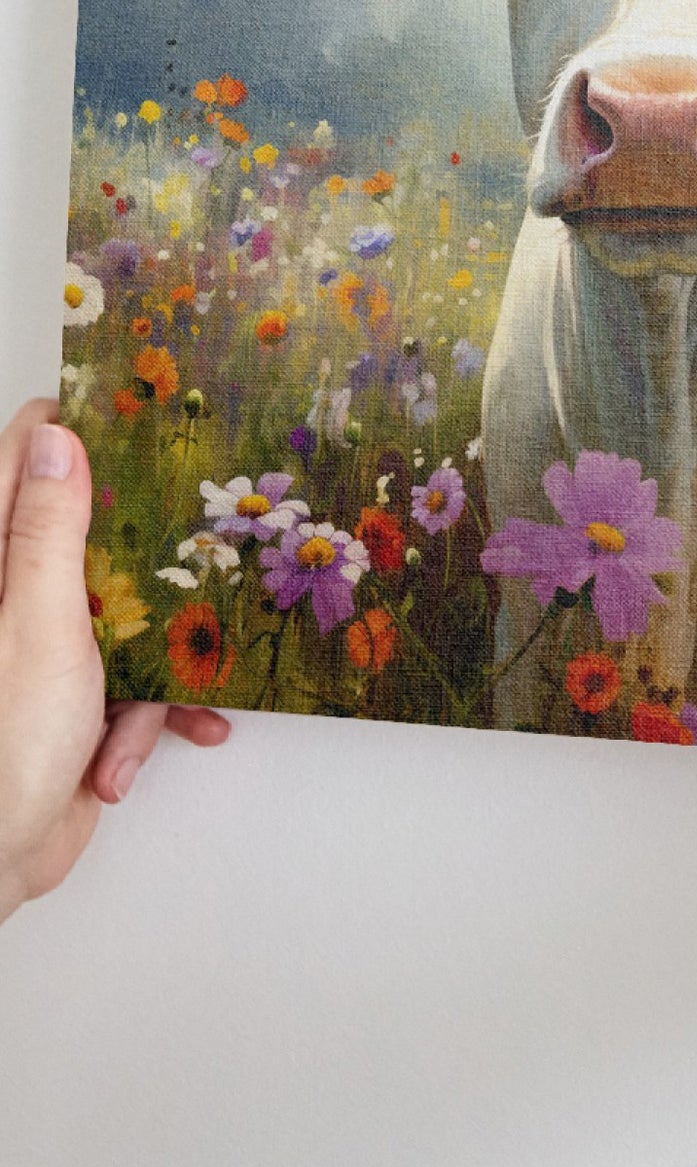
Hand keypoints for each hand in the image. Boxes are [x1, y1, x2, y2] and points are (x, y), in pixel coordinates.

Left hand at [0, 399, 228, 922]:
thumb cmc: (2, 748)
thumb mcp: (39, 626)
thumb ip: (50, 532)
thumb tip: (60, 440)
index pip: (25, 461)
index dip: (77, 432)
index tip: (140, 415)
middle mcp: (15, 596)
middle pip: (94, 534)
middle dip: (153, 554)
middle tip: (205, 534)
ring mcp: (46, 646)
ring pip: (132, 611)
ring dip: (157, 660)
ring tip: (161, 696)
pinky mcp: (76, 696)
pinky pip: (137, 680)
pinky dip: (149, 715)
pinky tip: (134, 750)